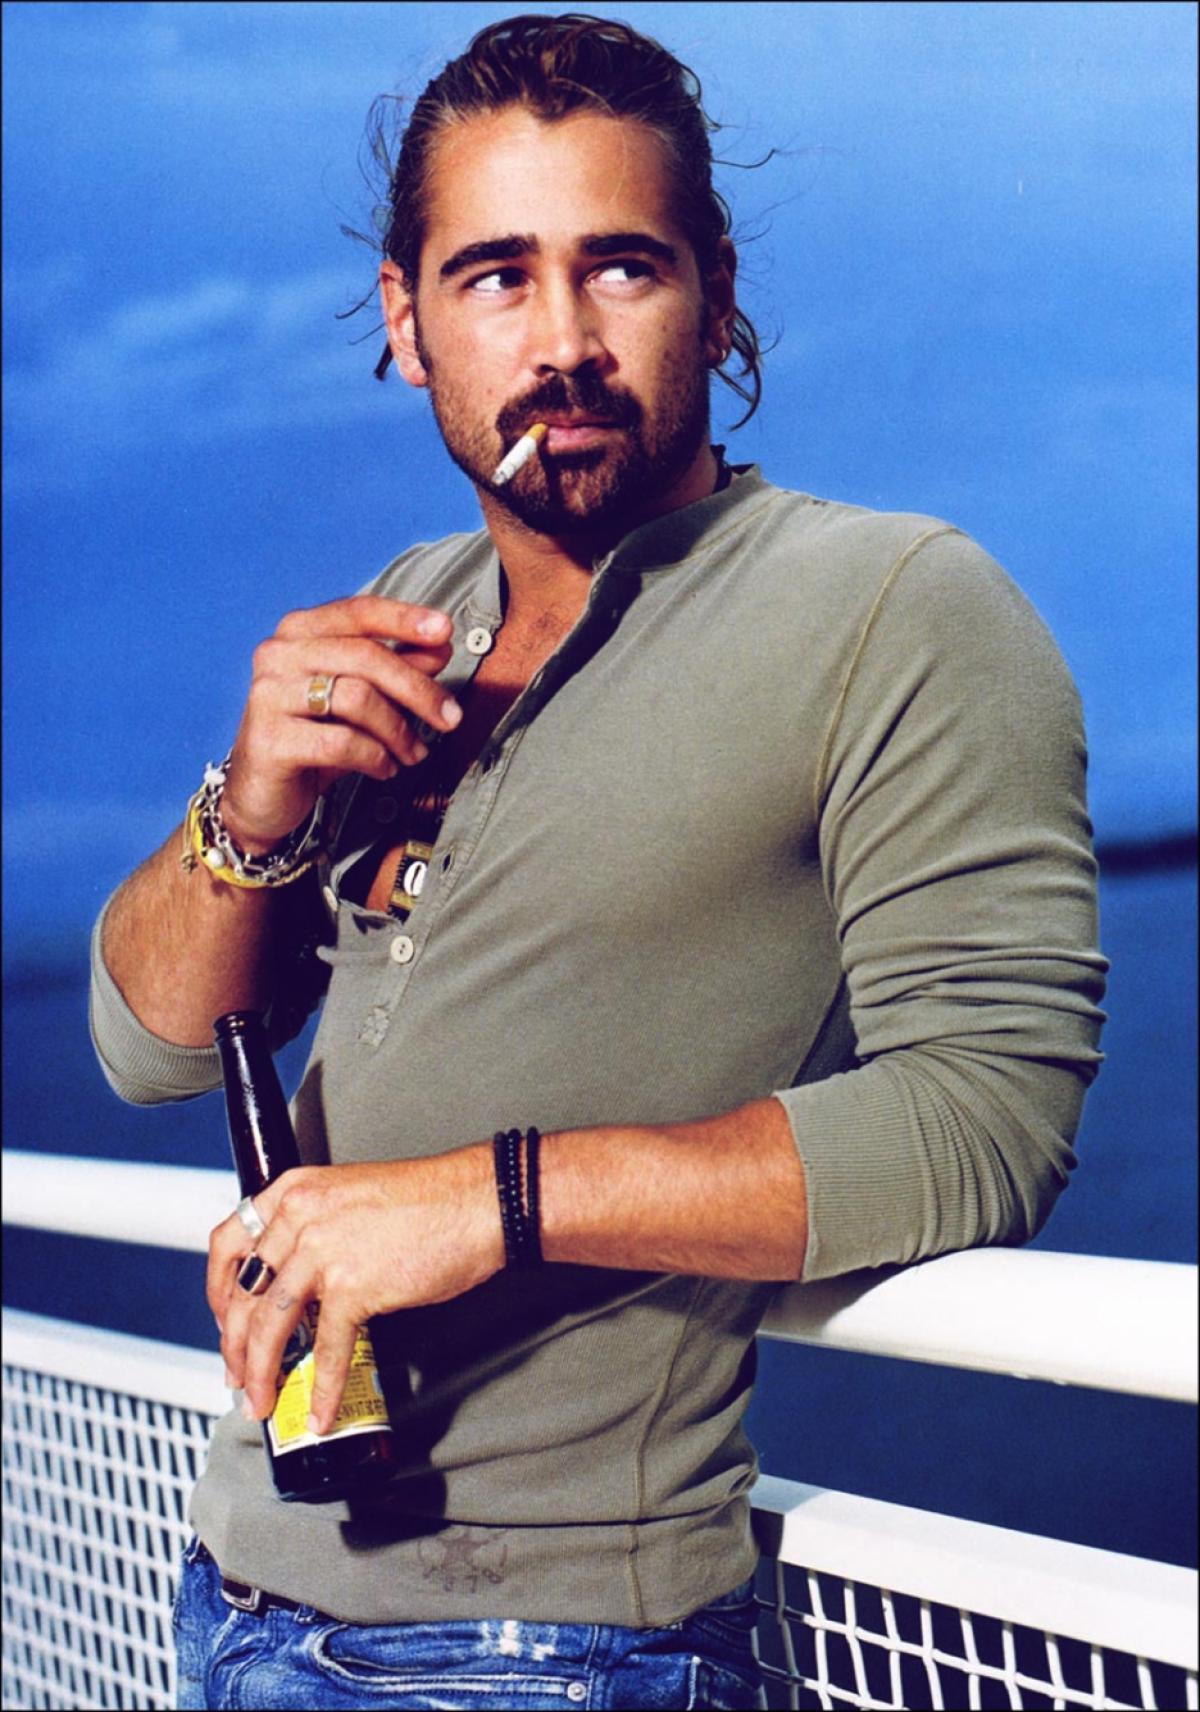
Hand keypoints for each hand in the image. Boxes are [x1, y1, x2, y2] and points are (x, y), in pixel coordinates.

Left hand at [209, 1151, 503, 1432]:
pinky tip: (322, 1410)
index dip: (216, 1290)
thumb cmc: (427, 1200)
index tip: (222, 1318)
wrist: (476, 1201)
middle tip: (237, 1375)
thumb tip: (298, 1280)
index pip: (229, 1243)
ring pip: (270, 1325)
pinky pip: (328, 1348)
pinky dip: (324, 1387)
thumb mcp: (349, 1197)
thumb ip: (315, 1227)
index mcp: (293, 1191)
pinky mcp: (354, 1286)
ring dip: (260, 1373)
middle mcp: (299, 1217)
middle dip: (233, 1346)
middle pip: (242, 1294)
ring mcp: (323, 1251)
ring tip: (262, 1401)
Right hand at [220, 595, 462, 852]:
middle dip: (418, 689)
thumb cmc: (314, 738)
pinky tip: (385, 768)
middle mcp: (278, 654)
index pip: (359, 612)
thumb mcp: (360, 699)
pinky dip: (376, 756)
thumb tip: (441, 646)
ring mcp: (269, 695)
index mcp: (299, 632)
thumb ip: (396, 667)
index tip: (446, 630)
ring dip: (399, 730)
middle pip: (366, 656)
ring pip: (357, 698)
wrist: (262, 796)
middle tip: (451, 718)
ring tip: (414, 754)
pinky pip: (342, 742)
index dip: (404, 619)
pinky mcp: (269, 739)